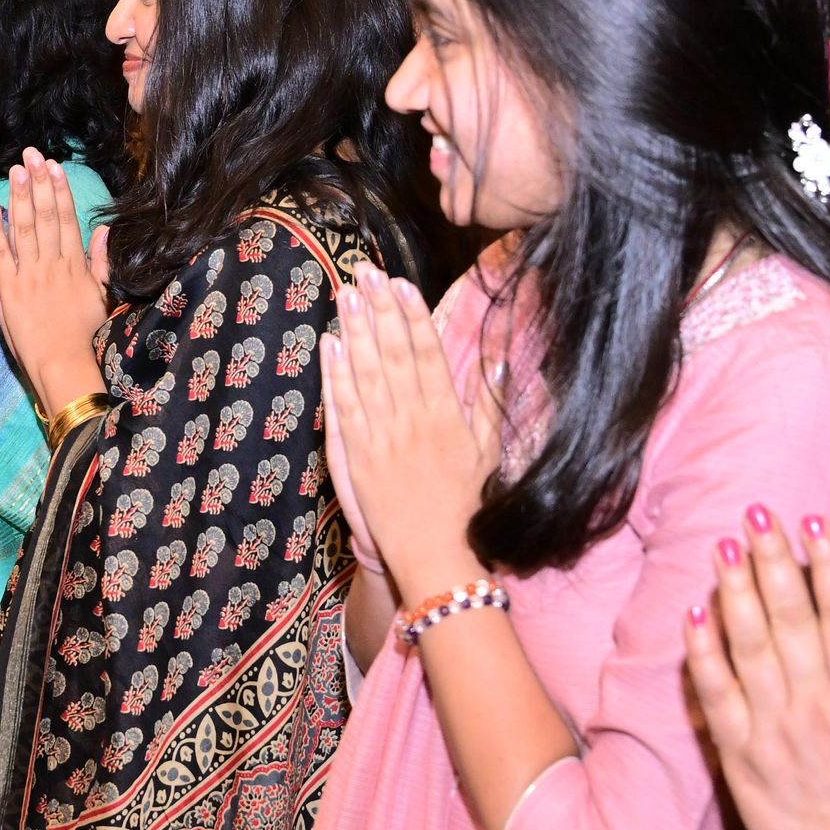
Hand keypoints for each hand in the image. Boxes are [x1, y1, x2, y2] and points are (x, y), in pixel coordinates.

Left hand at [0, 149, 109, 412]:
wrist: (65, 365)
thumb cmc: (85, 336)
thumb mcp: (101, 296)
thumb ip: (100, 262)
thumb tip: (102, 230)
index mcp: (74, 266)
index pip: (66, 219)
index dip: (58, 189)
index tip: (53, 166)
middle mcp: (52, 265)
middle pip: (44, 216)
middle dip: (37, 183)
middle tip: (30, 154)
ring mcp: (29, 277)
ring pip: (24, 229)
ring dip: (19, 198)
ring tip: (14, 171)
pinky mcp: (8, 292)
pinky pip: (0, 256)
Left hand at [319, 265, 494, 599]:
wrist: (435, 556)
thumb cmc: (466, 506)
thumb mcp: (488, 453)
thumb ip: (490, 404)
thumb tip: (500, 360)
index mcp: (446, 417)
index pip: (428, 354)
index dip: (414, 316)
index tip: (403, 284)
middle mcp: (413, 421)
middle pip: (394, 354)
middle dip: (380, 310)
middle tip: (367, 272)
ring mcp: (382, 438)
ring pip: (365, 373)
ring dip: (354, 331)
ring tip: (346, 294)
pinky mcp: (357, 457)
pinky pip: (343, 408)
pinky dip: (334, 375)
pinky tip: (329, 344)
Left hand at [682, 508, 829, 829]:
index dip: (827, 565)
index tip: (813, 522)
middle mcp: (815, 709)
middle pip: (789, 619)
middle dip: (771, 561)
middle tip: (756, 513)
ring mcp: (773, 735)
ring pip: (748, 649)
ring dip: (734, 593)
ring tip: (724, 547)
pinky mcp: (740, 764)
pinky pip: (715, 699)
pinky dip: (703, 655)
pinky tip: (693, 615)